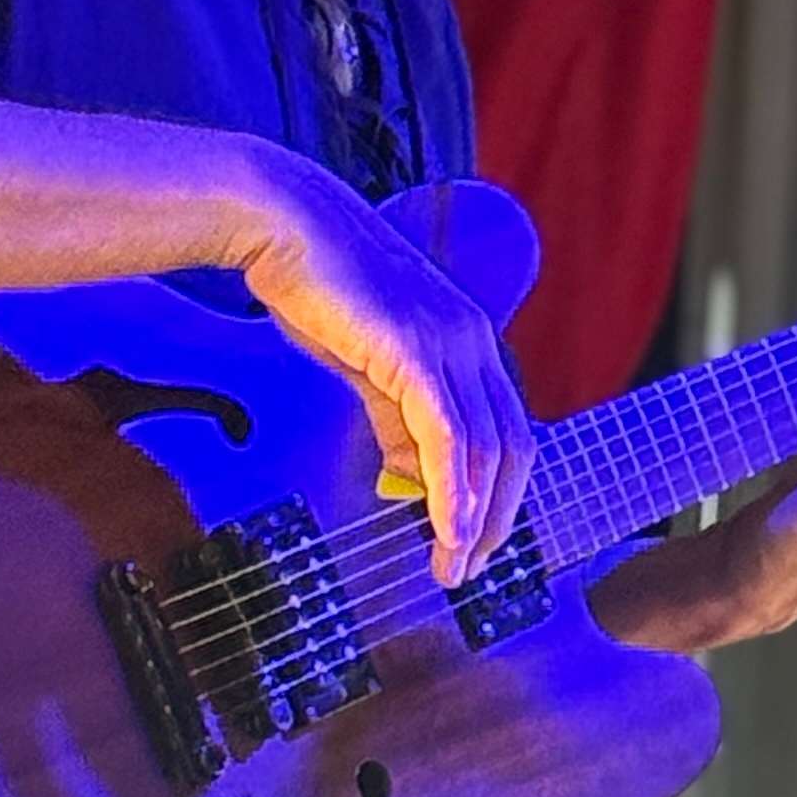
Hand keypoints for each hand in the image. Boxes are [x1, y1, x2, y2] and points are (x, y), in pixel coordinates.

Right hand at [234, 159, 536, 583]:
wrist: (284, 227)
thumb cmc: (318, 287)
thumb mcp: (366, 365)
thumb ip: (397, 419)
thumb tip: (414, 478)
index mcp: (468, 342)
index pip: (505, 431)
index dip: (497, 493)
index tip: (473, 541)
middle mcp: (475, 341)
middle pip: (512, 447)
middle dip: (496, 518)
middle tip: (467, 569)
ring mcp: (451, 343)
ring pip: (486, 449)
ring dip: (474, 518)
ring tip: (453, 566)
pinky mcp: (417, 351)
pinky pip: (449, 436)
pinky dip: (453, 491)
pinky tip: (446, 531)